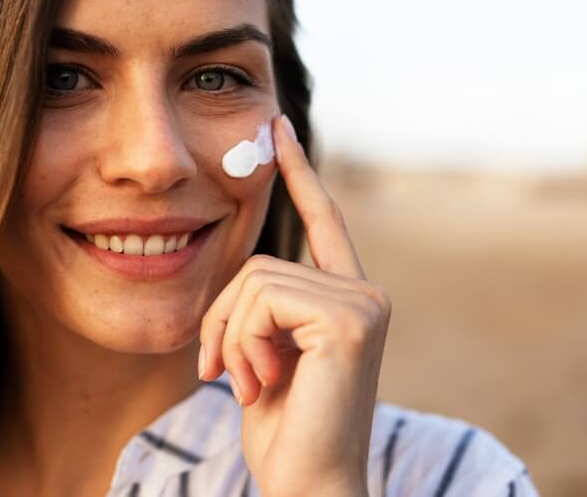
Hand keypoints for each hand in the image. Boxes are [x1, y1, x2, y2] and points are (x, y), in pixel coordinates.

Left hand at [198, 113, 390, 496]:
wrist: (308, 485)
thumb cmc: (285, 430)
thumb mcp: (265, 355)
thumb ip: (265, 309)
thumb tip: (246, 275)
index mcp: (347, 297)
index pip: (321, 221)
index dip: (298, 173)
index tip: (277, 126)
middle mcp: (365, 292)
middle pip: (259, 263)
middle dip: (222, 320)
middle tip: (221, 374)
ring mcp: (363, 302)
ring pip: (255, 280)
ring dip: (230, 338)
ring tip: (248, 384)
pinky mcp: (349, 318)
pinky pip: (261, 300)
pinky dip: (241, 344)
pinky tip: (262, 384)